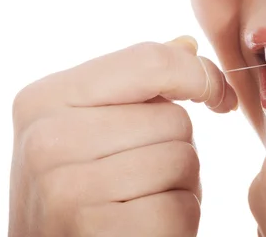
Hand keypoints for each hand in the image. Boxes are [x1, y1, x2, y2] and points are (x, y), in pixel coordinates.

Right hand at [9, 36, 236, 236]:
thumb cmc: (81, 187)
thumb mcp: (89, 127)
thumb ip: (136, 83)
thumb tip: (187, 46)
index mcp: (46, 99)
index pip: (150, 60)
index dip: (201, 75)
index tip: (219, 96)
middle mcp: (48, 139)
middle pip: (174, 117)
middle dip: (177, 146)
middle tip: (142, 174)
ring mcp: (69, 188)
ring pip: (183, 159)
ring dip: (180, 184)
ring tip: (141, 199)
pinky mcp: (99, 231)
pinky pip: (181, 206)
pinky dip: (179, 220)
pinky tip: (144, 225)